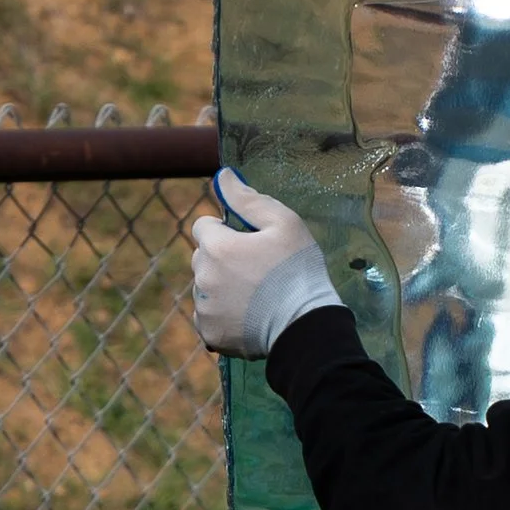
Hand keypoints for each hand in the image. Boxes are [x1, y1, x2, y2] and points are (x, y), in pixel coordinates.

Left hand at [191, 168, 341, 358]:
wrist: (306, 325)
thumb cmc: (298, 270)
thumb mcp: (284, 223)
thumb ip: (248, 199)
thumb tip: (223, 176)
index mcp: (216, 246)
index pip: (203, 226)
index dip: (226, 231)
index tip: (248, 242)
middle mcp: (203, 276)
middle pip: (203, 257)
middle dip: (222, 258)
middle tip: (256, 270)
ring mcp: (204, 307)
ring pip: (205, 287)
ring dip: (222, 287)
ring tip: (256, 296)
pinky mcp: (210, 332)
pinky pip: (208, 316)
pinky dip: (222, 315)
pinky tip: (249, 315)